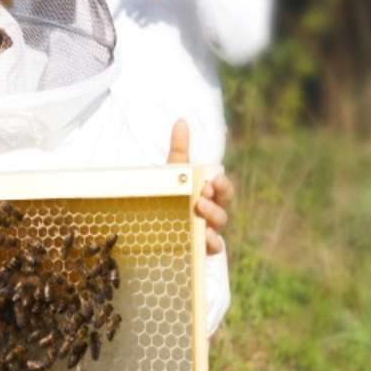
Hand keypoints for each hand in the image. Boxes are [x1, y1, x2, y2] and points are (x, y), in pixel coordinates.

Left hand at [166, 120, 234, 255]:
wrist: (147, 225)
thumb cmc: (167, 197)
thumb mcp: (171, 173)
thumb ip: (179, 149)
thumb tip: (181, 121)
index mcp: (207, 196)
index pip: (223, 190)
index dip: (222, 185)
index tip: (213, 180)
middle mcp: (209, 215)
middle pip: (224, 208)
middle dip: (218, 199)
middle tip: (205, 192)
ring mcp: (204, 233)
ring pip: (218, 228)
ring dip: (212, 216)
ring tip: (198, 207)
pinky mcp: (196, 249)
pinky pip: (211, 248)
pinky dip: (211, 243)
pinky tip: (205, 237)